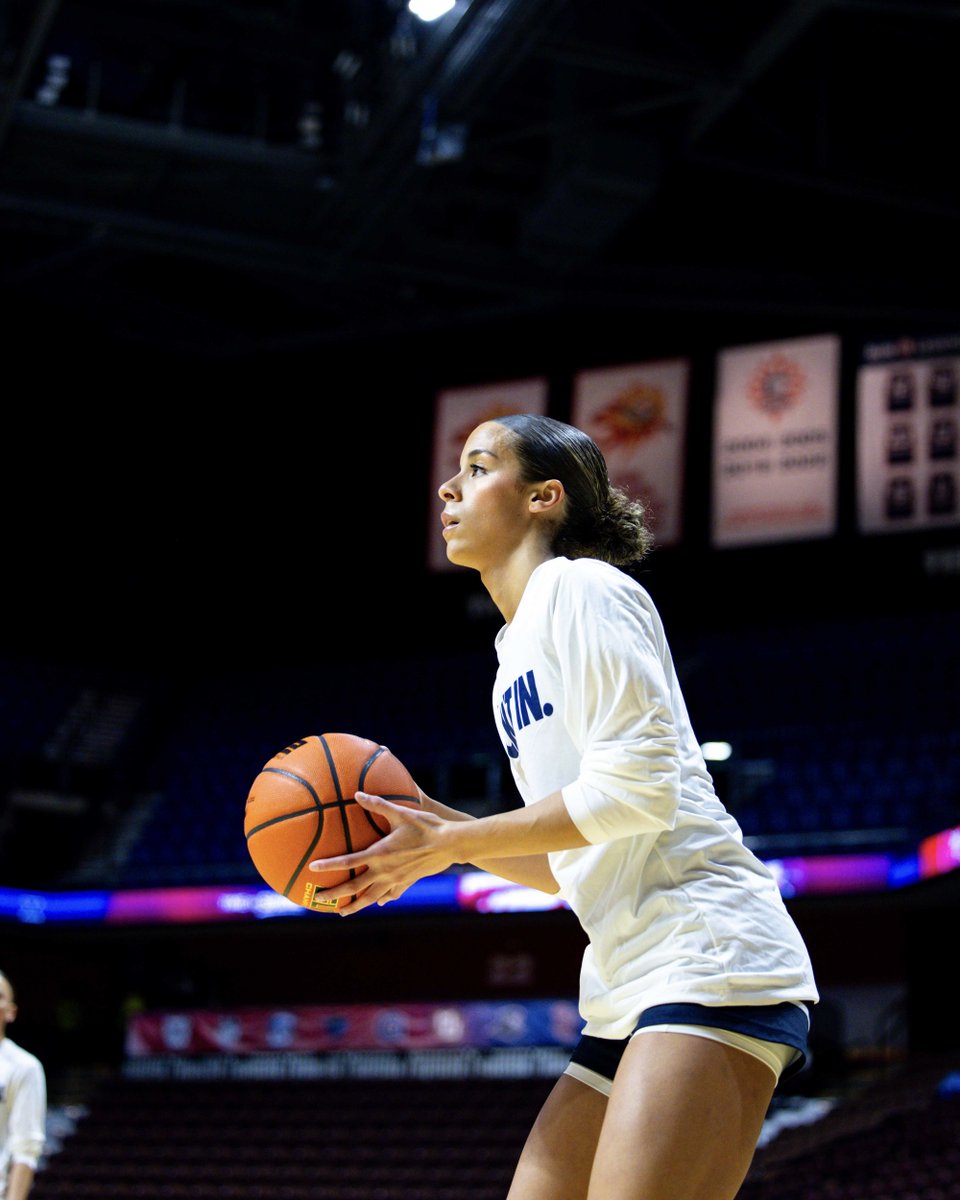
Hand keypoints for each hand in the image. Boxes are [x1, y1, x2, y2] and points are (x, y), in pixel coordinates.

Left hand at [309, 791, 456, 914]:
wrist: (450, 844)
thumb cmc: (425, 826)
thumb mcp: (400, 812)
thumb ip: (377, 803)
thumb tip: (357, 793)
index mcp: (379, 854)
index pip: (349, 862)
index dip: (329, 866)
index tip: (313, 870)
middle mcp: (385, 871)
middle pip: (354, 887)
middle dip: (334, 894)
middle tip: (318, 899)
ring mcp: (396, 879)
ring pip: (371, 898)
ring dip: (354, 906)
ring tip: (341, 912)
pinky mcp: (407, 882)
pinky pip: (391, 895)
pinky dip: (381, 900)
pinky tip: (378, 903)